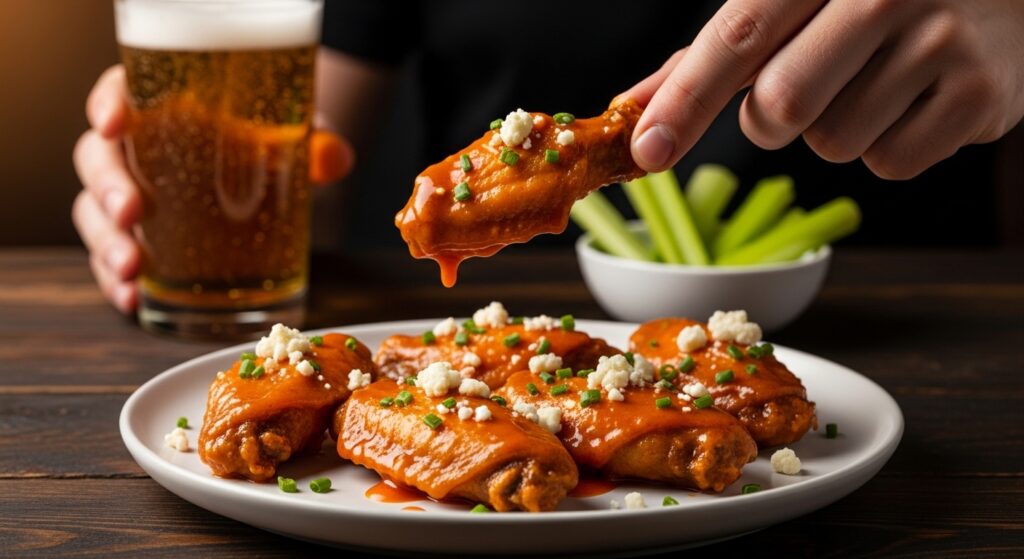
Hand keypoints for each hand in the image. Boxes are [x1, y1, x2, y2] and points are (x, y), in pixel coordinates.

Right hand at [72, 65, 353, 313]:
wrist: (277, 178)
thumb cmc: (271, 143)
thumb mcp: (296, 137)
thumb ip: (314, 144)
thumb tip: (336, 159)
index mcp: (164, 104)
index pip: (121, 91)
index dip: (108, 104)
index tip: (113, 122)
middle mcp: (136, 148)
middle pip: (97, 158)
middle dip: (109, 188)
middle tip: (132, 213)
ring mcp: (131, 196)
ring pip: (95, 213)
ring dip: (105, 243)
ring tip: (131, 269)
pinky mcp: (140, 240)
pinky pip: (111, 259)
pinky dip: (115, 282)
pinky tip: (130, 301)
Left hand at [622, 0, 1023, 178]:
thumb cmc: (872, 0)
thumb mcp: (793, 3)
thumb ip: (712, 54)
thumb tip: (632, 108)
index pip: (738, 37)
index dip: (686, 101)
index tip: (646, 151)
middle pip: (780, 109)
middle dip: (772, 119)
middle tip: (808, 82)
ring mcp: (943, 42)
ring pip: (832, 143)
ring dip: (833, 130)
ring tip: (875, 80)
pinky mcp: (981, 97)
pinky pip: (888, 164)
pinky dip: (884, 147)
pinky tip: (912, 101)